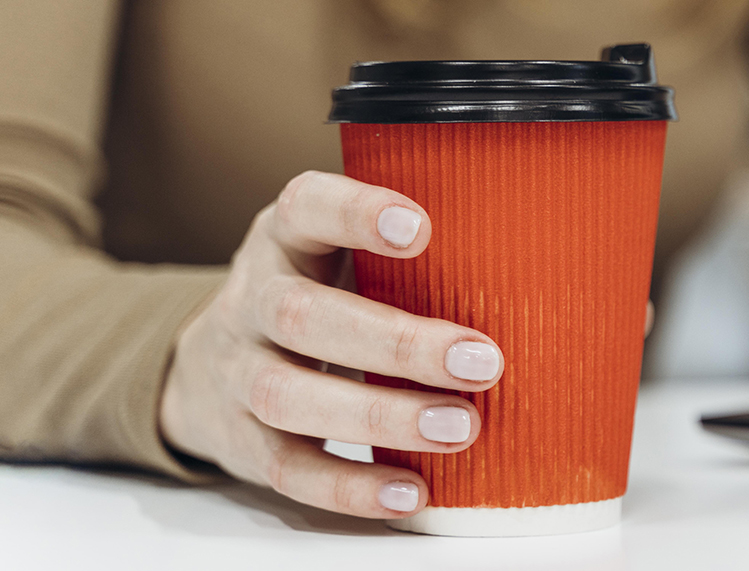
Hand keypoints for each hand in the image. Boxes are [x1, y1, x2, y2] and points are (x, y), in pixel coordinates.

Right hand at [159, 171, 503, 518]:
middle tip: (482, 361)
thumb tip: (530, 270)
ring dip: (380, 415)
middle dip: (396, 344)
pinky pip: (287, 467)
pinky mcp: (240, 439)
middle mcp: (253, 301)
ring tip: (460, 428)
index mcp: (284, 241)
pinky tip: (411, 490)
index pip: (305, 207)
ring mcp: (238, 372)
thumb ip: (402, 260)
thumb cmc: (312, 298)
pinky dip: (349, 485)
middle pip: (303, 316)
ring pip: (288, 396)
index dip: (355, 213)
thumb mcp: (337, 258)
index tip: (420, 229)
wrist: (208, 368)